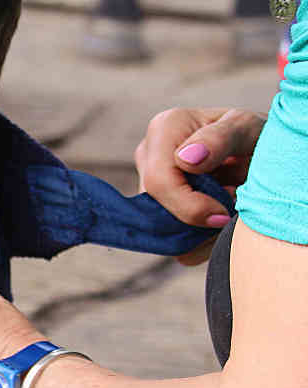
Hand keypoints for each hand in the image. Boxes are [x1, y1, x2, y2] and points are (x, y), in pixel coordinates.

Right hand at [134, 107, 265, 264]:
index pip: (159, 183)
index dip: (190, 207)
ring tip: (226, 206)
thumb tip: (184, 160)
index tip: (225, 214)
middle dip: (195, 218)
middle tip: (231, 206)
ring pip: (159, 225)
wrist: (263, 150)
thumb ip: (220, 139)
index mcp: (164, 128)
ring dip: (197, 229)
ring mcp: (146, 178)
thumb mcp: (248, 129)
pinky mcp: (153, 202)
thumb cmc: (258, 135)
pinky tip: (216, 216)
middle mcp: (147, 153)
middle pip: (155, 207)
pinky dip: (195, 237)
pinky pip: (166, 236)